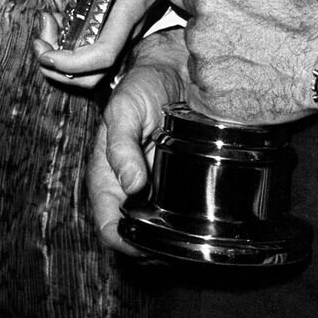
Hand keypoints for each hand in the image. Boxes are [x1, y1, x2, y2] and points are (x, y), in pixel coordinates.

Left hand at [32, 0, 166, 89]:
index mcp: (131, 9)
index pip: (102, 53)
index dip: (71, 63)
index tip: (46, 53)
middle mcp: (131, 28)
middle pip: (94, 74)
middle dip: (59, 67)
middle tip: (39, 42)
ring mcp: (128, 31)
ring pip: (94, 64)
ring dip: (63, 53)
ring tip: (48, 22)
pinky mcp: (123, 26)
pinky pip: (97, 46)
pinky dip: (73, 40)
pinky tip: (62, 16)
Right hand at [86, 31, 187, 253]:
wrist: (174, 67)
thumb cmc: (140, 86)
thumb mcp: (123, 111)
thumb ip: (121, 147)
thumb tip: (131, 186)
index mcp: (108, 178)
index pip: (110, 228)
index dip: (126, 245)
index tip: (150, 249)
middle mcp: (130, 188)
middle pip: (137, 238)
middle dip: (155, 250)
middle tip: (181, 249)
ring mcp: (157, 187)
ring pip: (162, 230)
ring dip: (175, 240)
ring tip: (197, 241)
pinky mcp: (182, 180)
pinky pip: (184, 211)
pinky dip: (193, 222)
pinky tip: (208, 222)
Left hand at [182, 0, 317, 123]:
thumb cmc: (310, 24)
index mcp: (212, 2)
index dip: (213, 4)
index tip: (229, 14)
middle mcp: (202, 36)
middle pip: (196, 30)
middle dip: (215, 33)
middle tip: (247, 40)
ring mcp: (206, 72)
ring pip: (199, 62)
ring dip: (217, 62)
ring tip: (251, 63)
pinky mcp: (212, 103)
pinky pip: (202, 93)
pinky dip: (218, 91)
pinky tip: (245, 84)